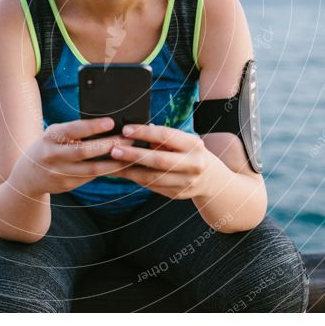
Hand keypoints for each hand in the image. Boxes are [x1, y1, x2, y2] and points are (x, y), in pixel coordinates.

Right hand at [11, 117, 132, 196]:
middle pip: (85, 150)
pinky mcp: (67, 185)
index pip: (73, 130)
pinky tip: (121, 165)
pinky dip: (108, 171)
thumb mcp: (53, 134)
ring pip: (92, 168)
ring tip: (131, 153)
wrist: (27, 176)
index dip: (92, 126)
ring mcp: (60, 172)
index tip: (111, 122)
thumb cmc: (48, 147)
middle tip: (129, 138)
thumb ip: (73, 130)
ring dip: (114, 161)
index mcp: (50, 137)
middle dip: (109, 144)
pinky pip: (92, 177)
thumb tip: (106, 124)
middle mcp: (53, 155)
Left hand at [109, 123, 227, 199]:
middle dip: (134, 155)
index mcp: (194, 145)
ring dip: (129, 171)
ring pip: (152, 178)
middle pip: (158, 160)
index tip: (125, 129)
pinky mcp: (177, 195)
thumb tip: (133, 132)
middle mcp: (193, 165)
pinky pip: (152, 186)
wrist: (213, 180)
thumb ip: (163, 139)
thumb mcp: (184, 141)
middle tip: (113, 150)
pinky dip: (135, 179)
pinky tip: (122, 173)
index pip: (166, 136)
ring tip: (111, 164)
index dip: (144, 133)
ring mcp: (186, 183)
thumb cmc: (191, 153)